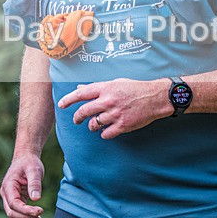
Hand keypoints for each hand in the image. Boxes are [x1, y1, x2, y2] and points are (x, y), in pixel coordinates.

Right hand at [0, 153, 44, 217]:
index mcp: (8, 186)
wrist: (25, 158)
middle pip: (11, 213)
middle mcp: (6, 193)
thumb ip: (35, 183)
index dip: (26, 211)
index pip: (14, 204)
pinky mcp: (15, 199)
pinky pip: (17, 212)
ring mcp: (9, 197)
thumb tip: (36, 198)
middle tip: (40, 215)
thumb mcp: (34, 170)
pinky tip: (36, 216)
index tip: (40, 211)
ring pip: (13, 215)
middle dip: (25, 217)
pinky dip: (26, 216)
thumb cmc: (29, 162)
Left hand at [58, 78, 172, 139]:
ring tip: (95, 124)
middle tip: (77, 120)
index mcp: (106, 88)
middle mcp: (108, 101)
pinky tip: (107, 130)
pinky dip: (104, 134)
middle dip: (77, 117)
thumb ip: (97, 87)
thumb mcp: (115, 83)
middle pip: (84, 111)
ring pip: (94, 124)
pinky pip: (106, 134)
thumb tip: (80, 89)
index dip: (68, 99)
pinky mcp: (123, 125)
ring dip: (92, 126)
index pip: (81, 94)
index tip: (61, 104)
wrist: (155, 97)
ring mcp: (115, 114)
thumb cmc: (135, 88)